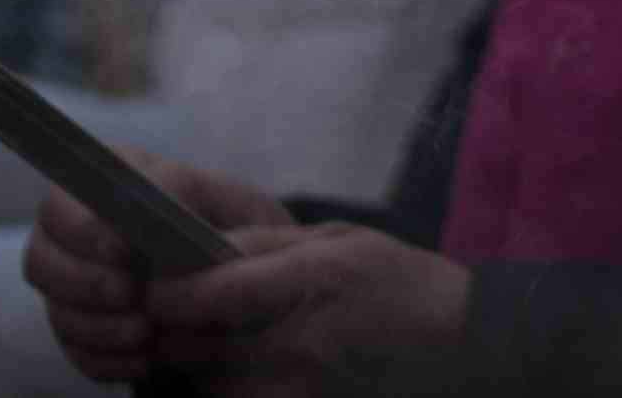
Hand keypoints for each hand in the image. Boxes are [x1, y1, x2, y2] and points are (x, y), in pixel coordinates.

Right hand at [23, 159, 290, 384]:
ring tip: (146, 331)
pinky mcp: (84, 332)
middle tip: (132, 295)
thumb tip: (160, 211)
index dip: (85, 222)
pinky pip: (75, 351)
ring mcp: (76, 285)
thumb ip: (197, 196)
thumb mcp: (236, 203)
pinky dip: (108, 359)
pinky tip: (144, 358)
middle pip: (42, 255)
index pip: (68, 193)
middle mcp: (81, 233)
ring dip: (98, 325)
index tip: (122, 248)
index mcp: (116, 183)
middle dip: (84, 280)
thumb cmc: (241, 231)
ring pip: (55, 308)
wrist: (252, 286)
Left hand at [148, 226, 468, 397]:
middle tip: (178, 314)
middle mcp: (296, 344)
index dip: (167, 291)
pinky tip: (245, 370)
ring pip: (207, 386)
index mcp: (310, 283)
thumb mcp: (343, 239)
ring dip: (197, 366)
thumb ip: (269, 243)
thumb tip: (203, 248)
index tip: (158, 285)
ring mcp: (296, 390)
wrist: (463, 346)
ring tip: (212, 343)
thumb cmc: (404, 283)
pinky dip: (228, 390)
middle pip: (192, 348)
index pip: (208, 293)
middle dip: (174, 331)